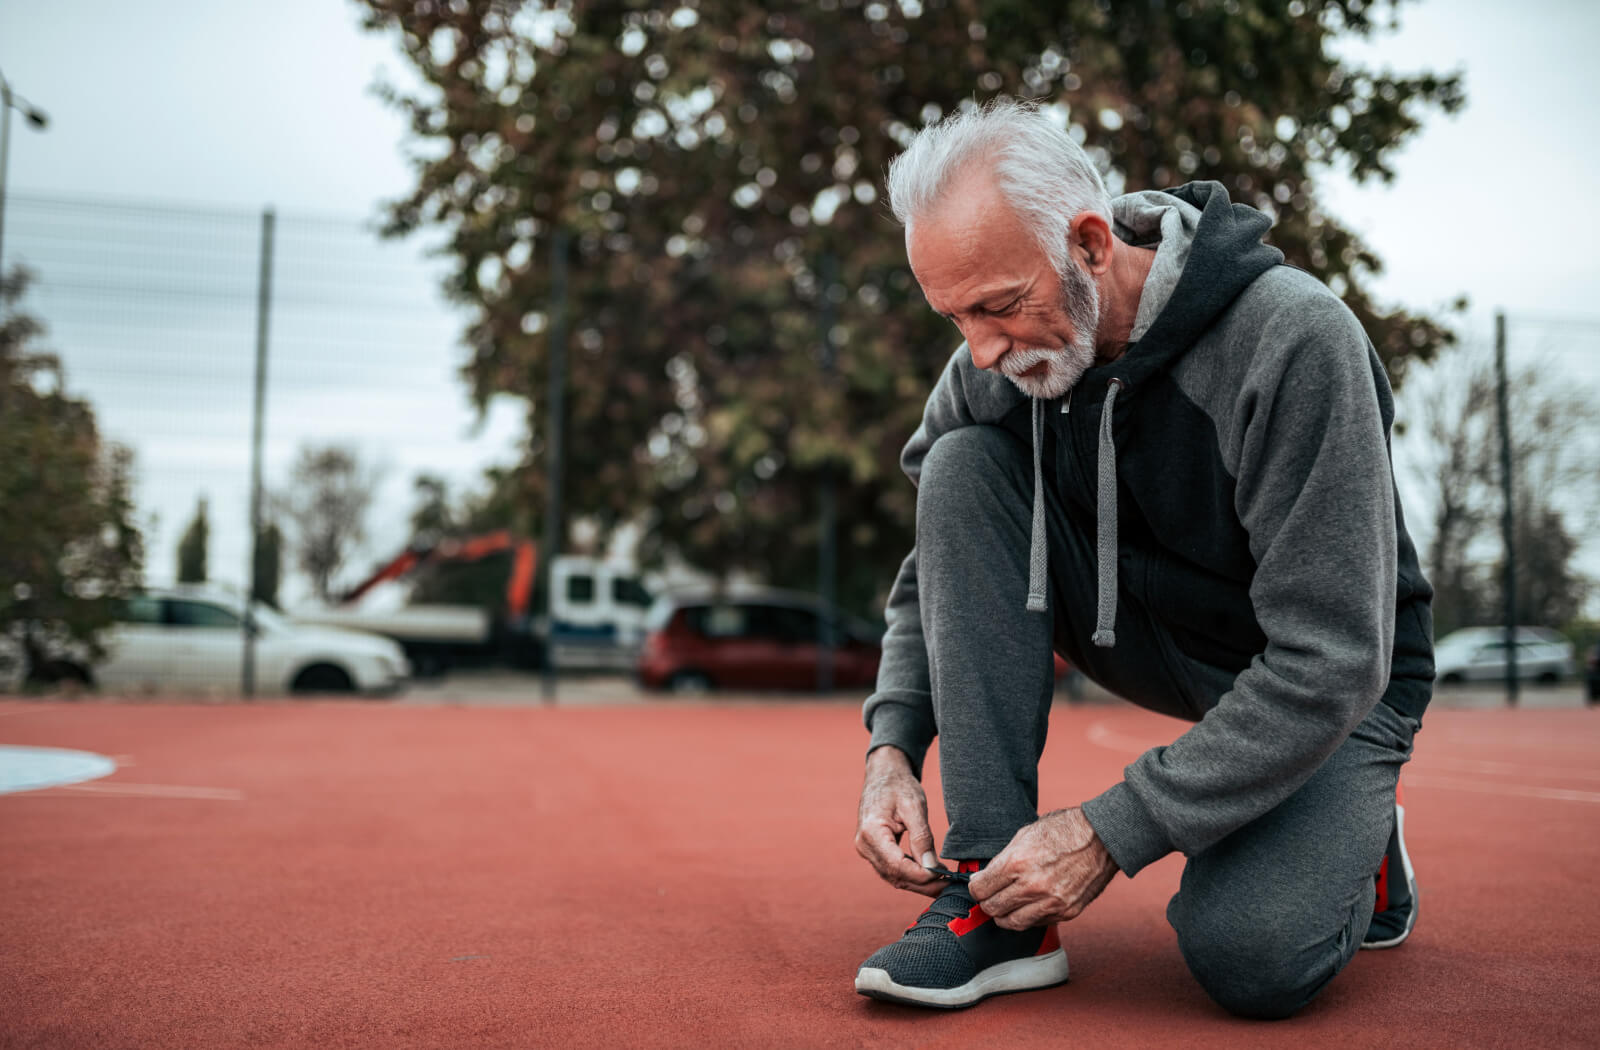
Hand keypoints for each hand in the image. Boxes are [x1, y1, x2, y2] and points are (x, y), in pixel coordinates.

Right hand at [854, 746, 942, 896]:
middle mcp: (864, 846)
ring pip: (894, 877)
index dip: (921, 875)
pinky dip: (912, 875)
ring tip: (944, 881)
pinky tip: (930, 874)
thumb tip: (931, 866)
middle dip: (923, 883)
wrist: (883, 775)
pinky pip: (892, 870)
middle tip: (949, 884)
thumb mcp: (914, 806)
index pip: (897, 865)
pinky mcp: (874, 851)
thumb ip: (922, 837)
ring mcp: (866, 850)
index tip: (944, 875)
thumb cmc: (898, 786)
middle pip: (895, 876)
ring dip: (919, 883)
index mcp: (870, 833)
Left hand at [969, 807, 1117, 929]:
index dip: (976, 887)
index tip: (978, 885)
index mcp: (1017, 863)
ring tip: (1006, 905)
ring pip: (1012, 923)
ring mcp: (1051, 903)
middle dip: (987, 902)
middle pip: (993, 909)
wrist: (1103, 838)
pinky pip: (1037, 923)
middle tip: (990, 895)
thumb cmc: (1064, 830)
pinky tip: (1029, 904)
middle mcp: (1032, 886)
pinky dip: (1028, 916)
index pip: (980, 889)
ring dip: (1005, 915)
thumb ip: (1003, 860)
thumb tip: (984, 878)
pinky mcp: (1066, 912)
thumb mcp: (1025, 835)